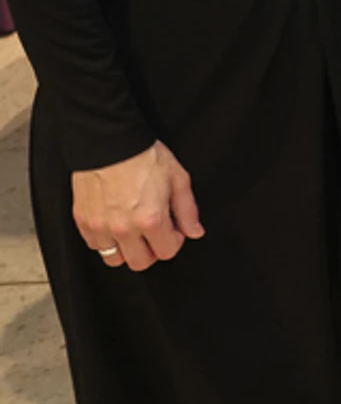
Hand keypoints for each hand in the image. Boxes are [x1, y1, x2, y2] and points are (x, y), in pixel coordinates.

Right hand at [71, 142, 203, 271]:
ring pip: (114, 258)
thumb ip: (187, 210)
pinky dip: (105, 240)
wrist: (108, 141)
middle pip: (140, 262)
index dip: (174, 241)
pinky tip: (114, 224)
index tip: (173, 230)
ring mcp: (100, 226)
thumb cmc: (144, 156)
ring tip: (133, 231)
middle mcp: (124, 228)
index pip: (167, 252)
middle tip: (155, 234)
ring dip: (126, 249)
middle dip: (152, 251)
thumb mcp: (178, 178)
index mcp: (150, 220)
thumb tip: (194, 231)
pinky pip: (93, 244)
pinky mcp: (82, 220)